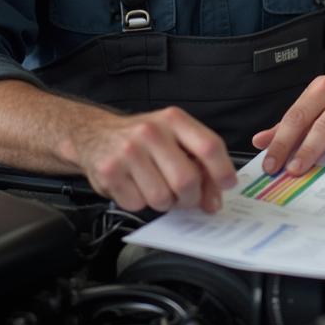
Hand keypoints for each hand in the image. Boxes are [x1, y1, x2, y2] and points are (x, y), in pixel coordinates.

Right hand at [66, 105, 237, 213]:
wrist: (96, 135)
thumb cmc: (143, 139)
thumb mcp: (173, 137)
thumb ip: (199, 163)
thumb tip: (214, 200)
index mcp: (174, 120)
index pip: (209, 146)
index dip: (222, 170)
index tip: (228, 185)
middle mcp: (152, 132)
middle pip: (187, 180)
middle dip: (191, 198)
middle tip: (187, 198)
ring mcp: (129, 152)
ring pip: (162, 198)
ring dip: (165, 203)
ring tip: (157, 188)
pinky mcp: (110, 172)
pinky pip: (138, 204)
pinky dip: (141, 203)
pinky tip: (135, 187)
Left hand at [251, 55, 324, 176]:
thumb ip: (296, 120)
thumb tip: (262, 140)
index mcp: (320, 89)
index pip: (293, 116)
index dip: (278, 140)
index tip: (267, 163)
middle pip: (308, 120)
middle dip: (290, 146)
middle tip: (280, 169)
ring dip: (314, 147)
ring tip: (301, 167)